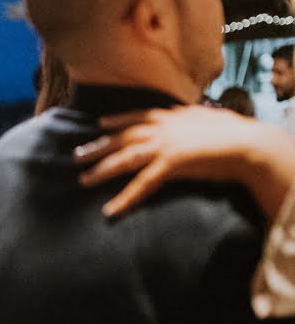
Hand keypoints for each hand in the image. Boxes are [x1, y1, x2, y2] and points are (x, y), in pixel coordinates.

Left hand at [73, 106, 294, 216]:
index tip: (99, 124)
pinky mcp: (169, 165)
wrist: (247, 143)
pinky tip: (110, 210)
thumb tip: (187, 113)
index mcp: (169, 116)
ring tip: (83, 180)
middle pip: (121, 138)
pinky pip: (141, 185)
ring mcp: (163, 146)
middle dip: (97, 146)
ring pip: (124, 159)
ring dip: (101, 170)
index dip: (116, 121)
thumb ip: (190, 116)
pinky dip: (124, 199)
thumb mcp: (206, 117)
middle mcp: (161, 129)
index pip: (136, 117)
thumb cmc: (232, 132)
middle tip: (76, 155)